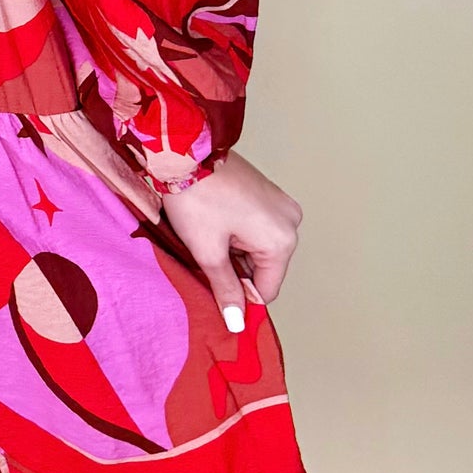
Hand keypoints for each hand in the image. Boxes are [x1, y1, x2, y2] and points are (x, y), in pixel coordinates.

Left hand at [157, 150, 301, 332]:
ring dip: (233, 248)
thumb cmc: (196, 197)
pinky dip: (236, 231)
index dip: (238, 294)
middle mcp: (290, 221)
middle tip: (205, 249)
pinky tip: (215, 219)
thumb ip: (226, 289)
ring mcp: (281, 204)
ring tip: (208, 230)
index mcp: (281, 240)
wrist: (183, 151)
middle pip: (263, 267)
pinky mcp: (268, 193)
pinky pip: (256, 226)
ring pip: (257, 247)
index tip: (213, 284)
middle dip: (234, 267)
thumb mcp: (208, 251)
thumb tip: (238, 322)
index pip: (266, 289)